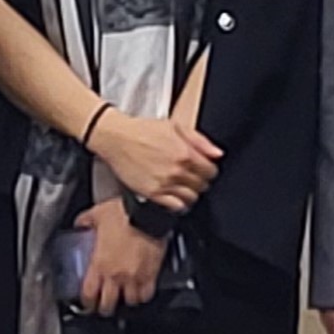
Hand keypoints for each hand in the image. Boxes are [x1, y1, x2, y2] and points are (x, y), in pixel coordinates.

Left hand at [73, 199, 164, 315]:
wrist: (147, 212)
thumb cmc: (123, 214)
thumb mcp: (96, 214)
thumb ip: (85, 222)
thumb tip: (79, 224)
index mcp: (100, 263)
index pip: (89, 293)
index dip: (86, 302)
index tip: (87, 303)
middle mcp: (116, 274)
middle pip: (108, 304)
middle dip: (104, 308)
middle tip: (103, 306)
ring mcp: (135, 277)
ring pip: (129, 302)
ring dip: (125, 301)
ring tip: (123, 298)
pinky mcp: (151, 274)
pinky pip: (147, 294)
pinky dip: (143, 295)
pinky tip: (140, 292)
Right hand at [89, 108, 220, 209]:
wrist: (116, 138)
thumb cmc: (143, 130)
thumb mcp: (175, 126)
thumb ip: (200, 141)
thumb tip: (217, 154)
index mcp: (185, 153)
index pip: (211, 172)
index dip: (208, 170)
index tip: (202, 168)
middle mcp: (177, 171)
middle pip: (202, 186)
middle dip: (199, 181)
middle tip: (190, 175)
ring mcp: (165, 184)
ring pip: (191, 198)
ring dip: (190, 192)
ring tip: (181, 185)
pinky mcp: (152, 193)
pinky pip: (175, 207)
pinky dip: (178, 204)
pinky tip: (173, 195)